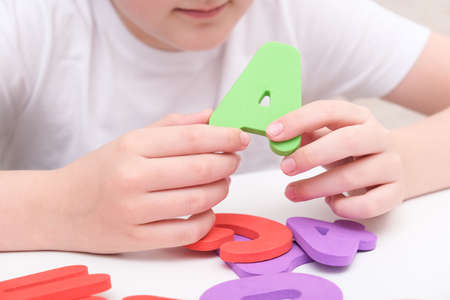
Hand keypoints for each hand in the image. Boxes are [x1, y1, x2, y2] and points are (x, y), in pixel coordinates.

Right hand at [43, 110, 249, 252]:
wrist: (59, 208)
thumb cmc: (100, 170)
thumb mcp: (130, 140)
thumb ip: (173, 126)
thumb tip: (213, 116)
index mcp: (131, 146)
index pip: (191, 138)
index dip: (224, 136)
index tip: (241, 136)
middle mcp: (132, 177)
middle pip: (200, 168)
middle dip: (228, 162)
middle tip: (233, 159)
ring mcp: (133, 211)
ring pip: (198, 200)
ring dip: (221, 189)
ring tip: (222, 181)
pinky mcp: (136, 239)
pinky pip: (187, 231)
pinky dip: (206, 219)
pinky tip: (206, 208)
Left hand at [266, 100, 405, 218]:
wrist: (398, 166)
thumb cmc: (352, 151)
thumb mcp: (330, 136)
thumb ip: (305, 135)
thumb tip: (277, 140)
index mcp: (359, 116)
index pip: (328, 110)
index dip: (298, 120)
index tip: (272, 133)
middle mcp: (379, 137)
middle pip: (347, 141)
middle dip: (311, 155)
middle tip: (285, 168)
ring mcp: (391, 165)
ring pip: (354, 177)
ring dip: (316, 187)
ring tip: (292, 192)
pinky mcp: (395, 193)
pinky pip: (369, 204)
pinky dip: (344, 207)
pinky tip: (331, 202)